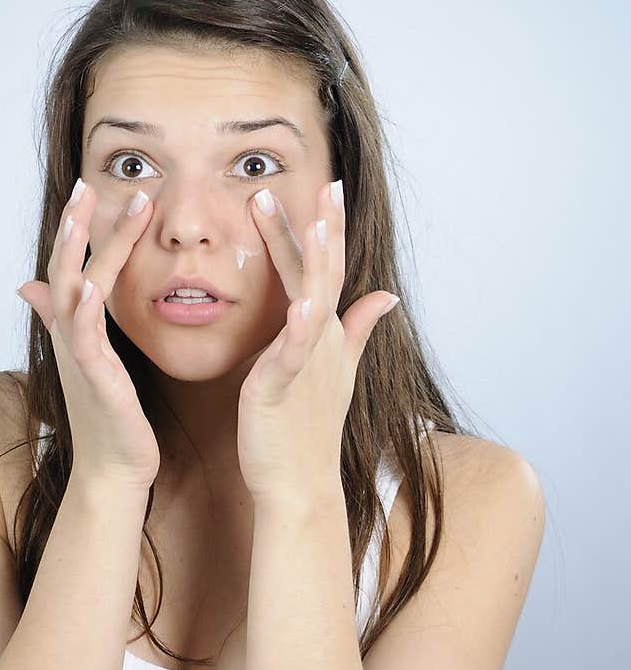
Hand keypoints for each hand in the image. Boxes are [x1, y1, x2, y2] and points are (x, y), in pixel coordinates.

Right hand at [17, 180, 160, 491]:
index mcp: (75, 329)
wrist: (114, 469)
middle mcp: (70, 336)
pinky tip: (92, 287)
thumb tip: (31, 287)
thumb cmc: (108, 416)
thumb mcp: (89, 358)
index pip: (71, 266)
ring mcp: (79, 356)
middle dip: (75, 226)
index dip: (76, 227)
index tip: (90, 188)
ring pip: (70, 293)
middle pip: (65, 268)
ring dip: (77, 254)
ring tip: (83, 217)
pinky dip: (86, 311)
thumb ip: (66, 319)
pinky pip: (85, 340)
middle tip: (88, 183)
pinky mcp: (95, 380)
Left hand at [236, 179, 398, 504]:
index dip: (330, 228)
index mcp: (326, 333)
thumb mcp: (337, 371)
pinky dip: (298, 331)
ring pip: (314, 304)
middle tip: (322, 185)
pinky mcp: (282, 387)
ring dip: (317, 265)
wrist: (300, 484)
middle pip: (323, 275)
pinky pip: (293, 354)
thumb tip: (387, 296)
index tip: (328, 186)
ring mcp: (307, 363)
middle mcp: (322, 341)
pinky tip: (299, 307)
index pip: (329, 270)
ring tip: (318, 225)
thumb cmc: (308, 429)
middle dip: (321, 228)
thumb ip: (358, 330)